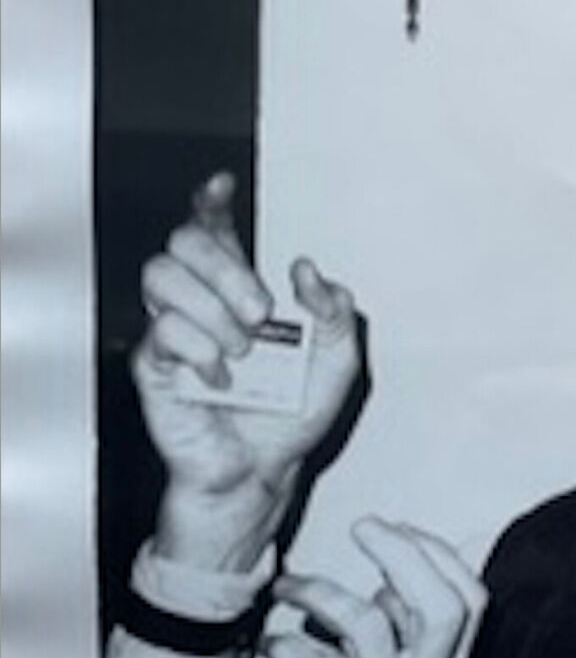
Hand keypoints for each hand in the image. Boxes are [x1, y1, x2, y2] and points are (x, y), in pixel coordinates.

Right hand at [132, 172, 361, 572]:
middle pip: (183, 241)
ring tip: (245, 351)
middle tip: (263, 314)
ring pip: (161, 275)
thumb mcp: (339, 361)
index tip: (220, 186)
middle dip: (227, 267)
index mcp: (242, 291)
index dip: (210, 204)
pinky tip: (222, 376)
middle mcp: (202, 302)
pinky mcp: (154, 364)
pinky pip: (161, 331)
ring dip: (213, 309)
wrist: (266, 471)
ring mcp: (172, 330)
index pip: (214, 232)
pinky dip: (200, 348)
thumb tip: (308, 271)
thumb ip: (335, 312)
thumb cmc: (295, 414)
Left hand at [260, 518, 486, 657]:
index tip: (401, 529)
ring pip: (372, 626)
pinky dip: (293, 650)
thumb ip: (411, 649)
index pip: (468, 598)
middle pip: (437, 601)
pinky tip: (273, 645)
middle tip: (364, 527)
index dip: (437, 553)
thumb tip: (387, 594)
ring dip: (325, 593)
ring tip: (290, 586)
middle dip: (401, 551)